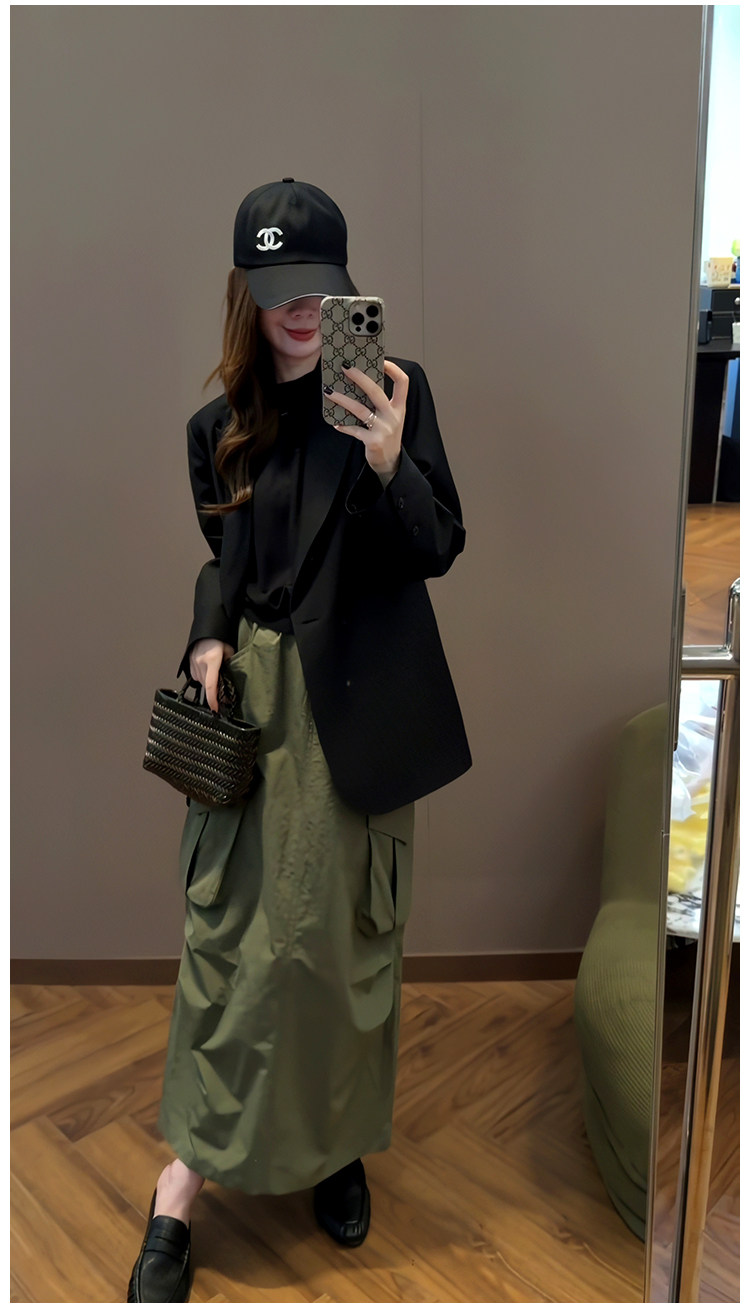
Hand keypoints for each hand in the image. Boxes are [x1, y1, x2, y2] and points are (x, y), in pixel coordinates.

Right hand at [188, 637, 235, 712]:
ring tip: (214, 677)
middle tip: (221, 692)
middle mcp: (201, 663)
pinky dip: (201, 677)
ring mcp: (193, 662)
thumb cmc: (219, 637)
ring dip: (207, 683)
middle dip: (212, 690)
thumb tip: (228, 674)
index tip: (215, 708)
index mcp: (212, 661)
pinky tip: (207, 671)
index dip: (212, 700)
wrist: (206, 628)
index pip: (211, 685)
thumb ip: (229, 663)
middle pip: (205, 685)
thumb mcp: (229, 650)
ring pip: (199, 681)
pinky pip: (195, 675)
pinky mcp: (189, 661)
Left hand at [326, 359, 408, 476]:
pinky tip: (335, 422)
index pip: (402, 382)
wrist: (390, 462)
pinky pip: (354, 429)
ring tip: (329, 391)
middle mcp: (393, 416)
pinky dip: (343, 425)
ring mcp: (383, 429)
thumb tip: (358, 384)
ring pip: (360, 409)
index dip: (393, 369)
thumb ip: (380, 403)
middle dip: (359, 377)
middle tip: (345, 367)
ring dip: (342, 399)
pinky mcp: (373, 441)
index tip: (382, 360)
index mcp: (399, 407)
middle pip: (376, 391)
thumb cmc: (387, 436)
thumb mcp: (390, 417)